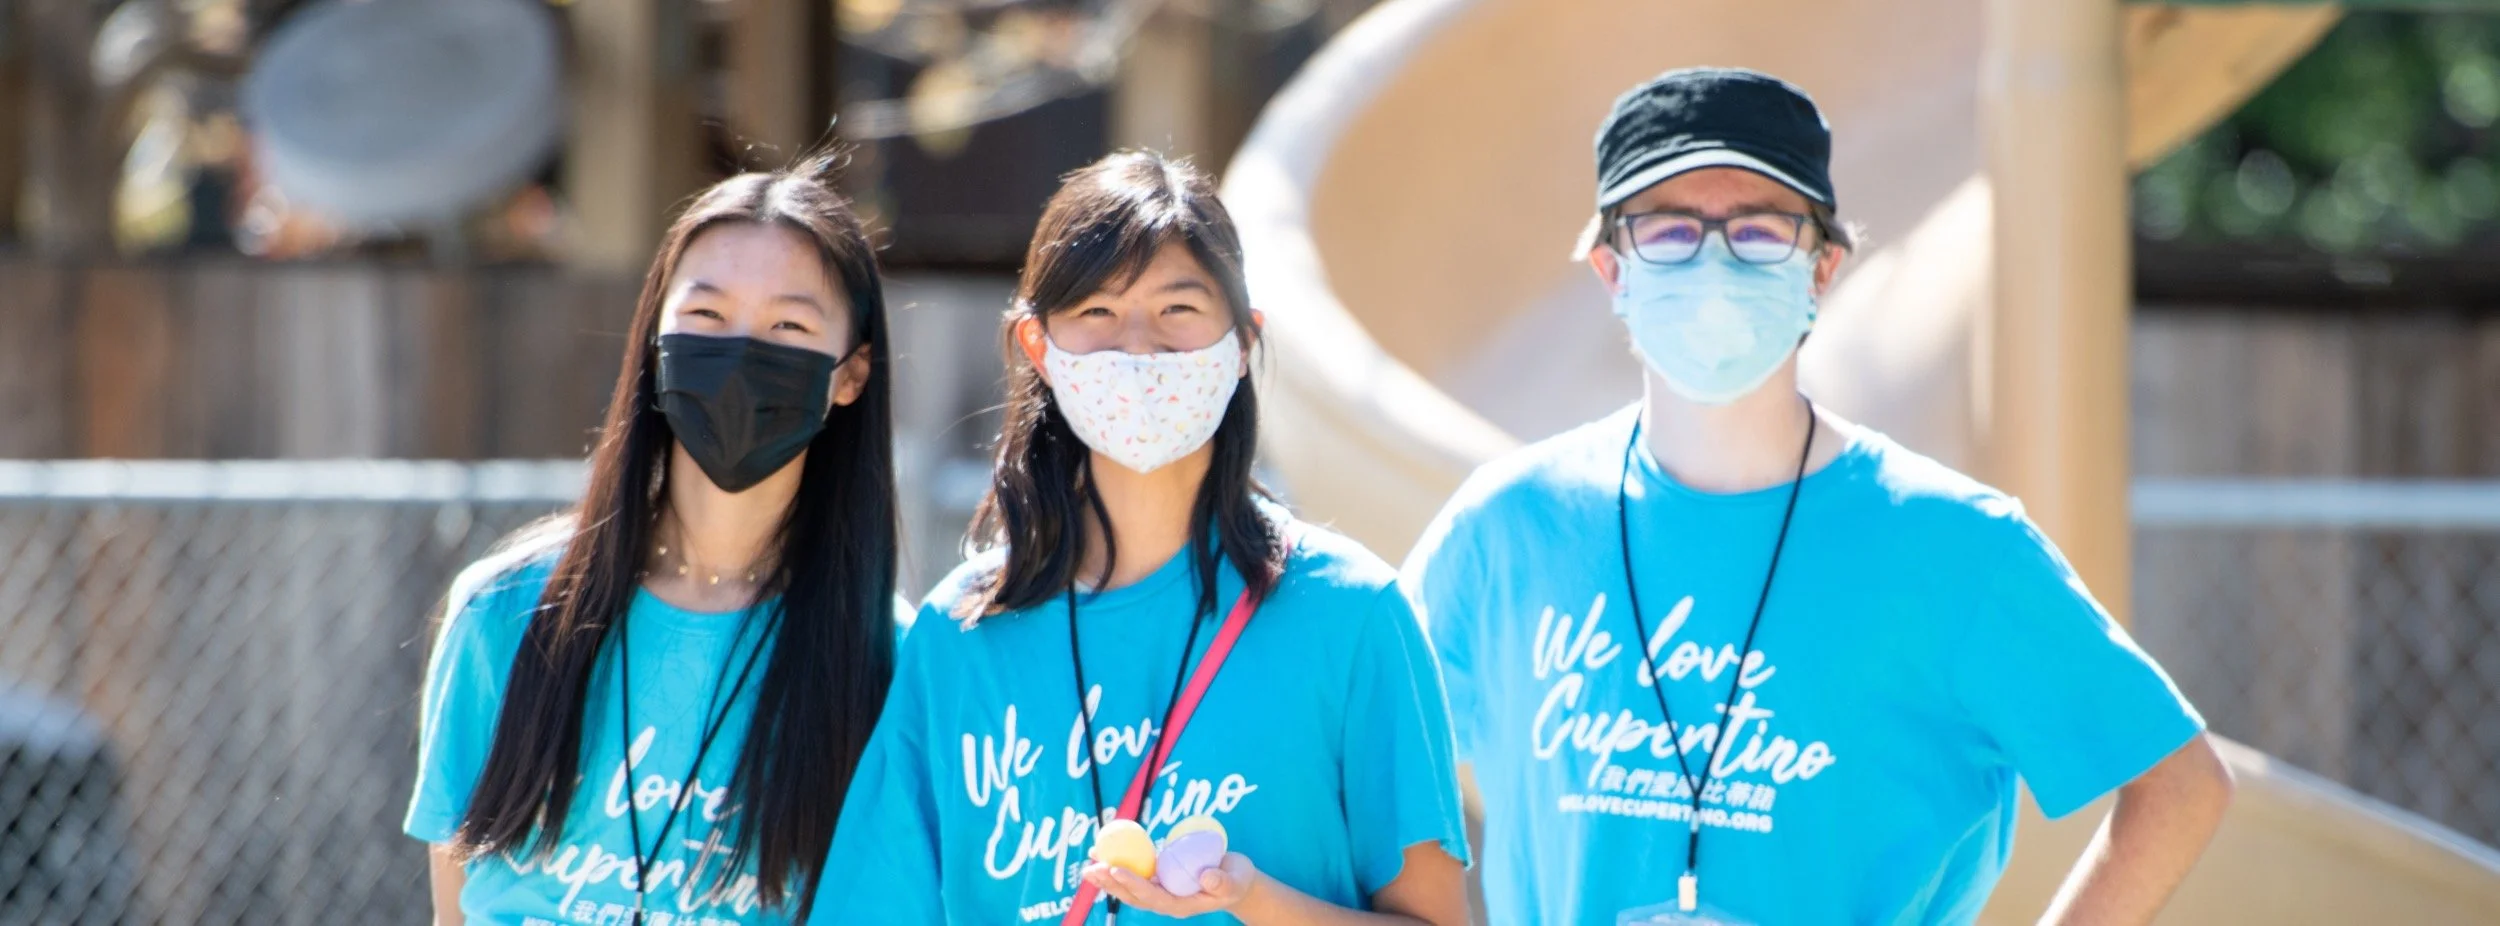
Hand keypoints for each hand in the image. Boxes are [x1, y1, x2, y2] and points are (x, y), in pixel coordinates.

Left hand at [1081, 851, 1261, 918]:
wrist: (1236, 880)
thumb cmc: (1237, 880)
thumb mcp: (1236, 881)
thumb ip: (1223, 882)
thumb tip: (1207, 877)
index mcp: (1181, 905)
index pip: (1152, 896)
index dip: (1132, 883)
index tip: (1115, 868)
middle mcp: (1167, 900)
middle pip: (1133, 895)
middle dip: (1111, 883)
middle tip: (1091, 868)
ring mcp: (1162, 891)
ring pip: (1130, 886)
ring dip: (1109, 876)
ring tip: (1089, 862)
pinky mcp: (1160, 879)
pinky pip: (1137, 872)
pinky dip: (1121, 863)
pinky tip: (1105, 852)